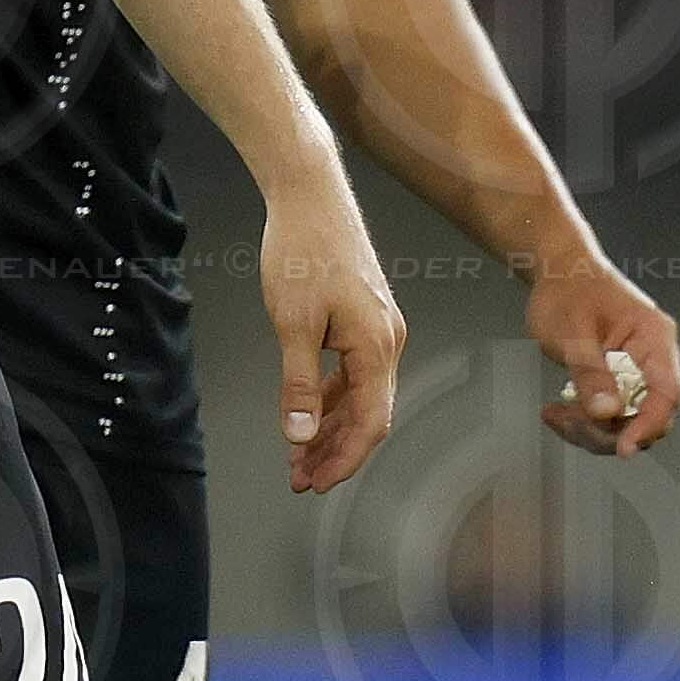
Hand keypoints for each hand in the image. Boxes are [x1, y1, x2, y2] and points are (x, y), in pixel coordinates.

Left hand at [259, 177, 403, 494]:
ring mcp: (377, 330)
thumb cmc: (302, 251)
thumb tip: (299, 434)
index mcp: (378, 346)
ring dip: (329, 427)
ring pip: (358, 395)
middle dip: (334, 450)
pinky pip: (350, 373)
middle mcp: (387, 341)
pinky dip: (328, 398)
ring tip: (297, 456)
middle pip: (368, 414)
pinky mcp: (361, 320)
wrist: (309, 197)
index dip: (345, 458)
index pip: (371, 422)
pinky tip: (306, 416)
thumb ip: (298, 383)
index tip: (317, 483)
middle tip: (300, 478)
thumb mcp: (292, 323)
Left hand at [527, 252, 679, 456]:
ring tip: (554, 413)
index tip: (624, 447)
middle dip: (606, 429)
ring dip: (589, 428)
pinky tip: (556, 410)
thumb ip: (590, 373)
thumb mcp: (572, 333)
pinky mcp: (618, 381)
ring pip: (625, 421)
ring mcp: (636, 371)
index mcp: (654, 339)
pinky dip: (582, 419)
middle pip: (647, 414)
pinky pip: (609, 414)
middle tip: (565, 420)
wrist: (558, 271)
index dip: (649, 424)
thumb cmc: (568, 289)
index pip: (668, 392)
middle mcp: (653, 358)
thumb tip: (607, 412)